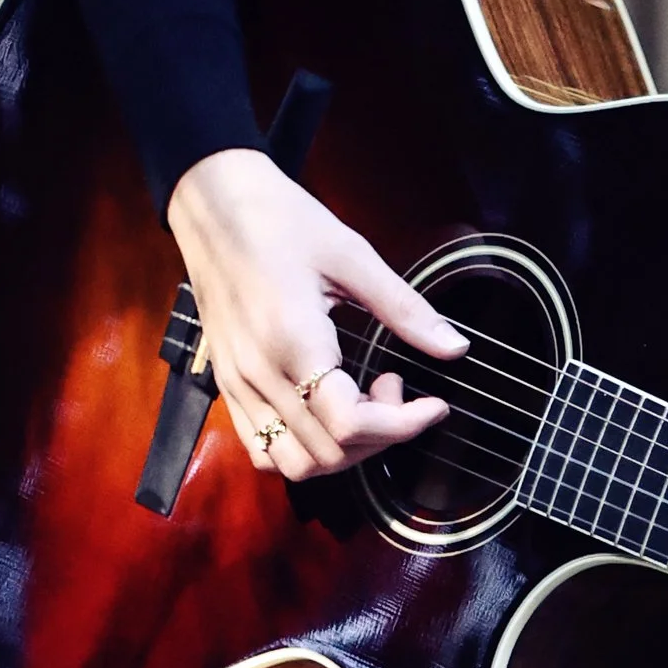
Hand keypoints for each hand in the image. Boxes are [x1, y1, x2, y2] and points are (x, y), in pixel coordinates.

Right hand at [167, 148, 466, 480]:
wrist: (212, 204)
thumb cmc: (278, 219)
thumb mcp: (352, 255)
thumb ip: (405, 309)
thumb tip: (455, 346)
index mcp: (292, 340)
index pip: (350, 423)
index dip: (403, 425)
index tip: (434, 405)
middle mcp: (258, 373)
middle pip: (328, 452)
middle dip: (380, 434)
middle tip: (397, 386)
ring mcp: (237, 384)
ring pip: (294, 463)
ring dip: (342, 451)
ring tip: (362, 401)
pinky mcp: (226, 384)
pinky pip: (261, 448)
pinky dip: (303, 449)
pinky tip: (326, 410)